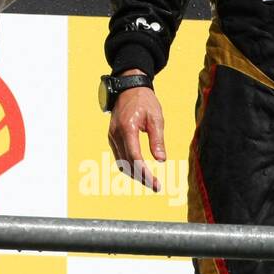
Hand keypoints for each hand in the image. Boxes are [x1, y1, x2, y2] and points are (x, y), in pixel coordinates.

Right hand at [107, 69, 166, 192]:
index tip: (156, 184)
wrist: (128, 87)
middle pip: (127, 163)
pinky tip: (139, 169)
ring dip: (134, 173)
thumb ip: (157, 139)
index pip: (135, 157)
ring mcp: (111, 135)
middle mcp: (116, 134)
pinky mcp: (112, 136)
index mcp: (127, 128)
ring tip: (149, 180)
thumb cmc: (144, 101)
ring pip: (121, 162)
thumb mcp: (156, 118)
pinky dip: (128, 165)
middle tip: (156, 186)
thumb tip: (161, 160)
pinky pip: (119, 156)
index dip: (145, 173)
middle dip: (140, 177)